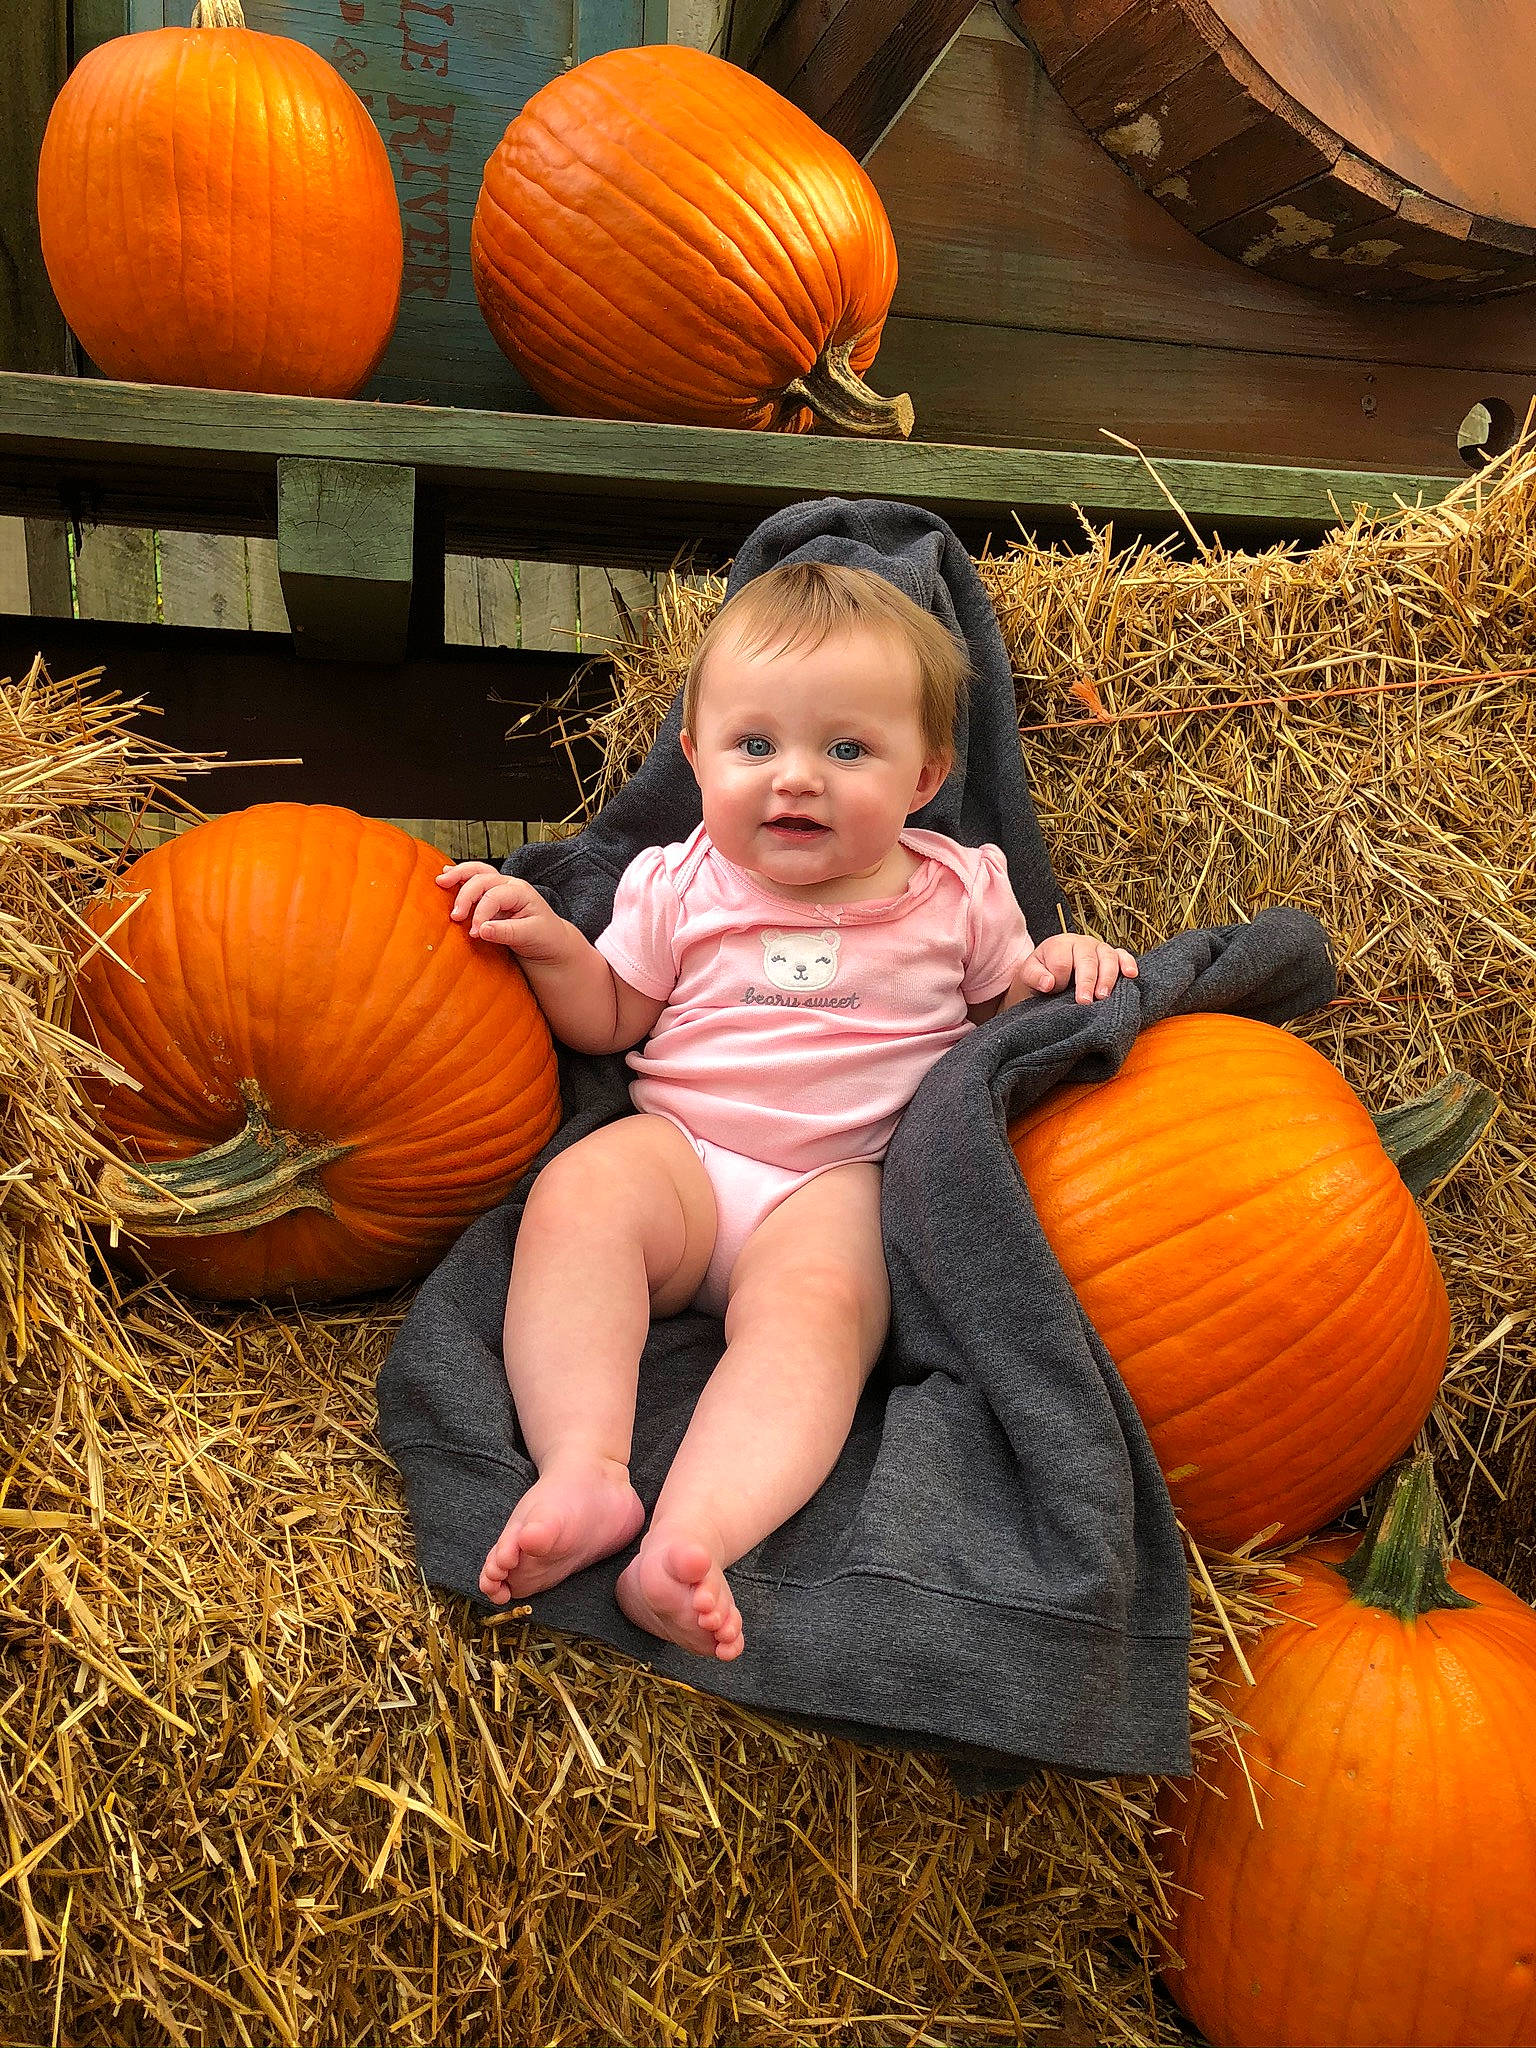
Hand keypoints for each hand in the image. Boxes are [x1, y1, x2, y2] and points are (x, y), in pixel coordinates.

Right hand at [436, 861, 568, 960]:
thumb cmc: (544, 937)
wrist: (550, 943)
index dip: (481, 914)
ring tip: (441, 881)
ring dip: (458, 875)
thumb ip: (506, 932)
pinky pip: (473, 882)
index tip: (475, 933)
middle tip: (455, 916)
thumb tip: (481, 930)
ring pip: (477, 872)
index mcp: (520, 892)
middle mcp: (508, 885)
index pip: (493, 897)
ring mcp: (498, 889)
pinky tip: (446, 877)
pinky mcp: (490, 898)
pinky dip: (459, 878)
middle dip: (465, 896)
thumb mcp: (531, 936)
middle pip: (482, 879)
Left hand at [1012, 932, 1137, 1005]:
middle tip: (1084, 1001)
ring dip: (1107, 977)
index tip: (1055, 992)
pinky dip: (1128, 963)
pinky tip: (1131, 975)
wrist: (1053, 972)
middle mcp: (1081, 943)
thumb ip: (1034, 976)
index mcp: (1059, 944)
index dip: (1059, 979)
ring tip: (1102, 996)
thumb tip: (1048, 983)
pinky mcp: (1113, 956)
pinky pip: (1123, 956)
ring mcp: (1099, 948)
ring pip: (1107, 957)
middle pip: (1086, 959)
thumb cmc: (1042, 974)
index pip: (1062, 961)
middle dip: (1086, 981)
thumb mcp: (1029, 974)